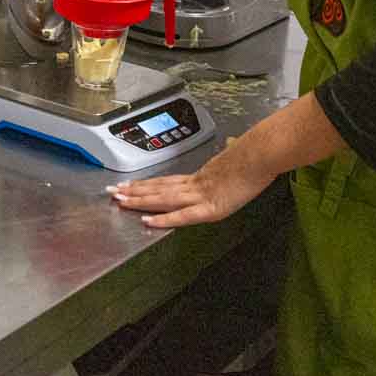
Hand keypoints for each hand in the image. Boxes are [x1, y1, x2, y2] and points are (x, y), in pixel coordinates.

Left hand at [108, 133, 277, 227]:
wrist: (263, 154)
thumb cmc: (256, 157)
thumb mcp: (237, 162)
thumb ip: (226, 167)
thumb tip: (230, 155)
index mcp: (202, 177)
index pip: (167, 181)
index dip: (147, 184)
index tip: (129, 185)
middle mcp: (196, 184)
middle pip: (159, 188)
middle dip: (134, 192)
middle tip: (112, 193)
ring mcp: (201, 195)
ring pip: (164, 198)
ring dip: (140, 201)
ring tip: (120, 201)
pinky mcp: (211, 208)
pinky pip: (183, 215)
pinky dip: (164, 219)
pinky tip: (148, 222)